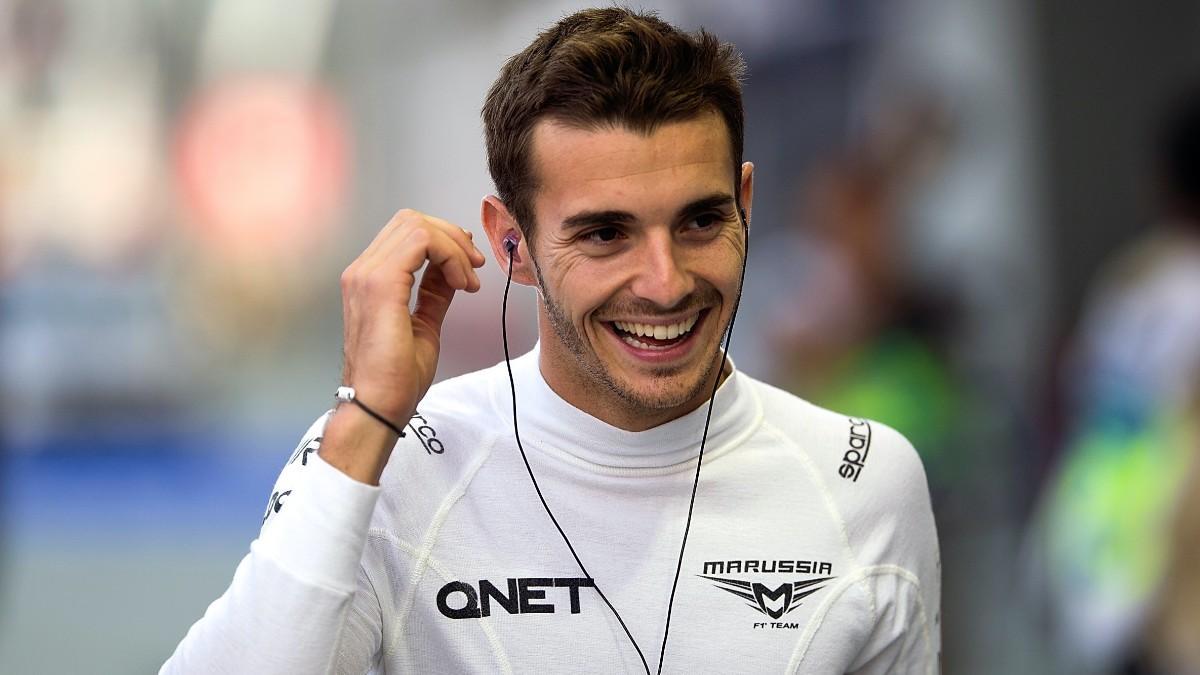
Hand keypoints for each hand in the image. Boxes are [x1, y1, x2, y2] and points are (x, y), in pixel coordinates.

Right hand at [322, 209, 485, 483]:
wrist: (377, 408)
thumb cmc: (394, 380)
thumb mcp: (424, 325)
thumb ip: (434, 294)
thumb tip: (451, 274)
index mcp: (370, 281)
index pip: (407, 234)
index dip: (444, 242)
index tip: (469, 269)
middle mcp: (362, 272)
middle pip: (411, 221)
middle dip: (451, 238)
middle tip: (474, 267)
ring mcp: (366, 275)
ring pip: (417, 226)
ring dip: (453, 246)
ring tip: (469, 278)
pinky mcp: (379, 284)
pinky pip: (421, 241)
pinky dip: (449, 255)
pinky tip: (462, 282)